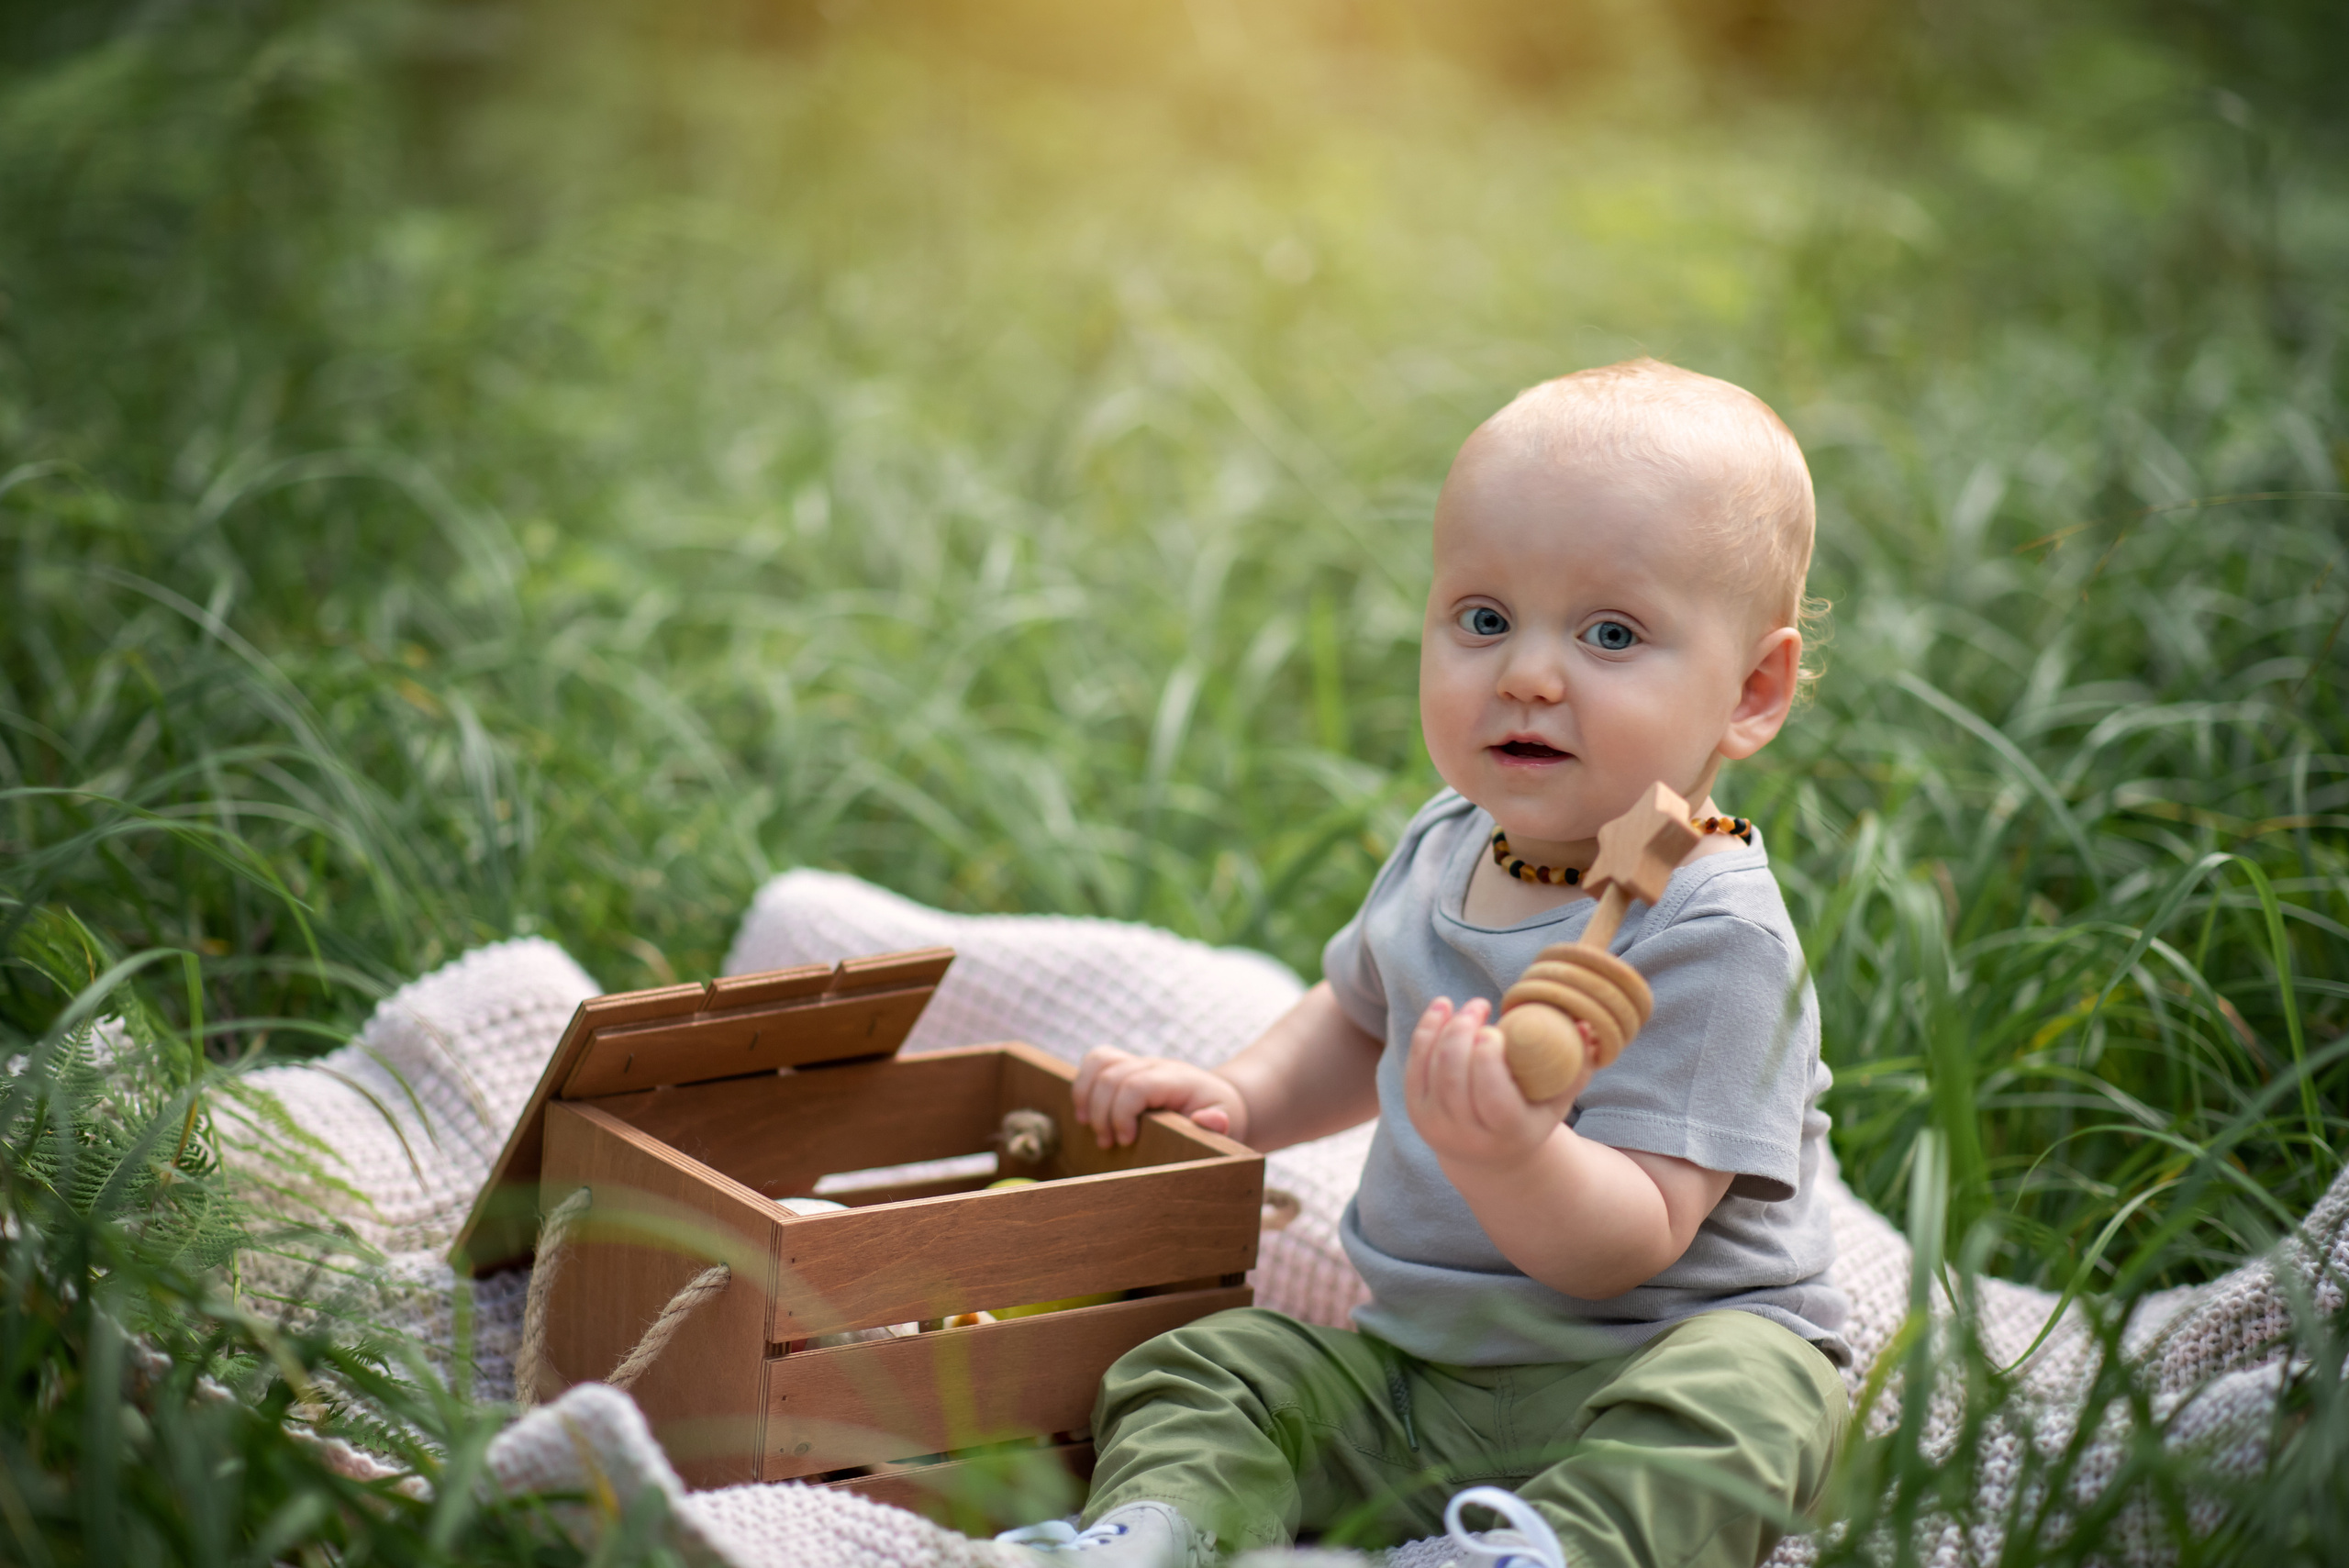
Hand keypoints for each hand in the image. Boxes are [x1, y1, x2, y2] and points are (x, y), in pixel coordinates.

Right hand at [1074, 1046, 1250, 1147]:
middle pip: (1112, 1076)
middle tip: (1108, 1144)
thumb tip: (1210, 1120)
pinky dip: (1083, 1085)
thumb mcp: (1230, 1123)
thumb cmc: (1222, 1116)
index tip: (1126, 1141)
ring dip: (1086, 1096)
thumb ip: (1218, 1124)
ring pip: (1099, 1062)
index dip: (1122, 1113)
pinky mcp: (1127, 1067)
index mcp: (1178, 1080)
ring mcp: (1140, 1063)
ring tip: (1089, 1126)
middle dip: (1102, 1114)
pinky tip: (1086, 1113)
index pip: (1137, 1084)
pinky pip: (1096, 1061)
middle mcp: (1156, 1066)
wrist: (1221, 1099)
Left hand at [1403, 997, 1582, 1174]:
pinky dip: (1427, 1031)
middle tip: (1480, 1006)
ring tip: (1469, 1007)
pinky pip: (1415, 1064)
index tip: (1494, 1031)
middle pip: (1454, 1078)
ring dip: (1446, 1028)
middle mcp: (1466, 1134)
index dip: (1487, 1061)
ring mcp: (1436, 1124)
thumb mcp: (1558, 1099)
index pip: (1491, 1097)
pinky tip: (1442, 1007)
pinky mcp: (1416, 1110)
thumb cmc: (1532, 1116)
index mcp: (1506, 1133)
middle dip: (1463, 1033)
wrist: (1491, 1156)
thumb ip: (1576, 1065)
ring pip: (1432, 1068)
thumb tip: (1585, 1026)